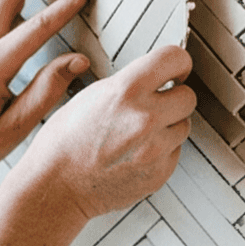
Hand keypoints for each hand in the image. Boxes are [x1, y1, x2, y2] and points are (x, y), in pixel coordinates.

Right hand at [19, 45, 196, 219]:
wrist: (56, 186)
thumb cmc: (65, 141)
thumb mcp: (92, 95)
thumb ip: (129, 84)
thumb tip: (156, 79)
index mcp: (126, 91)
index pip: (175, 58)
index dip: (178, 63)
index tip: (178, 68)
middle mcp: (145, 118)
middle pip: (188, 96)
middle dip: (174, 97)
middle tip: (158, 102)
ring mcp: (155, 149)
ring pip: (184, 125)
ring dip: (168, 125)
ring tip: (139, 132)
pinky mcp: (159, 173)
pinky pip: (174, 152)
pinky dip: (161, 150)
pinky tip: (135, 152)